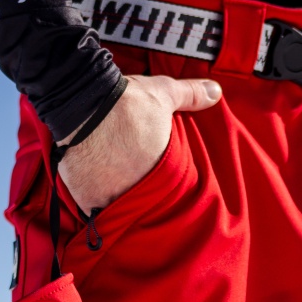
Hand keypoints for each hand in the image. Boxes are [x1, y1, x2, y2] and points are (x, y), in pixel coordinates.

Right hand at [57, 74, 222, 212]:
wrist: (85, 104)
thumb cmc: (127, 102)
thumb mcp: (164, 93)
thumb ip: (191, 95)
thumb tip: (216, 92)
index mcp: (160, 173)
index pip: (163, 190)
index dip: (157, 184)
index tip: (149, 177)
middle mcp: (136, 191)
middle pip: (138, 200)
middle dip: (135, 191)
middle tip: (127, 179)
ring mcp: (109, 197)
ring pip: (114, 207)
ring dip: (112, 198)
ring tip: (109, 186)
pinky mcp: (86, 198)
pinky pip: (89, 209)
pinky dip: (90, 201)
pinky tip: (90, 190)